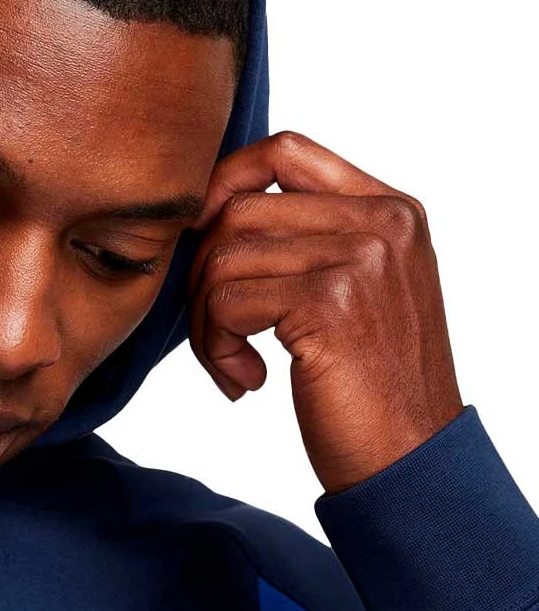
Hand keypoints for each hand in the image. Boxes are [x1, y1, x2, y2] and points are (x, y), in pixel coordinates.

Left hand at [184, 130, 464, 494]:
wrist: (411, 458)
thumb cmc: (371, 388)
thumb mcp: (358, 294)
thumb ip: (310, 243)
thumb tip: (214, 213)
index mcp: (390, 209)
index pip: (284, 151)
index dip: (222, 184)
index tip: (199, 239)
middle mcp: (381, 221)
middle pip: (238, 209)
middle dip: (202, 276)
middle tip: (216, 335)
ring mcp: (360, 256)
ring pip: (222, 258)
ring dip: (207, 324)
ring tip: (234, 365)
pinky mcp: (330, 301)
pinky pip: (226, 302)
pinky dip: (217, 348)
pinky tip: (249, 381)